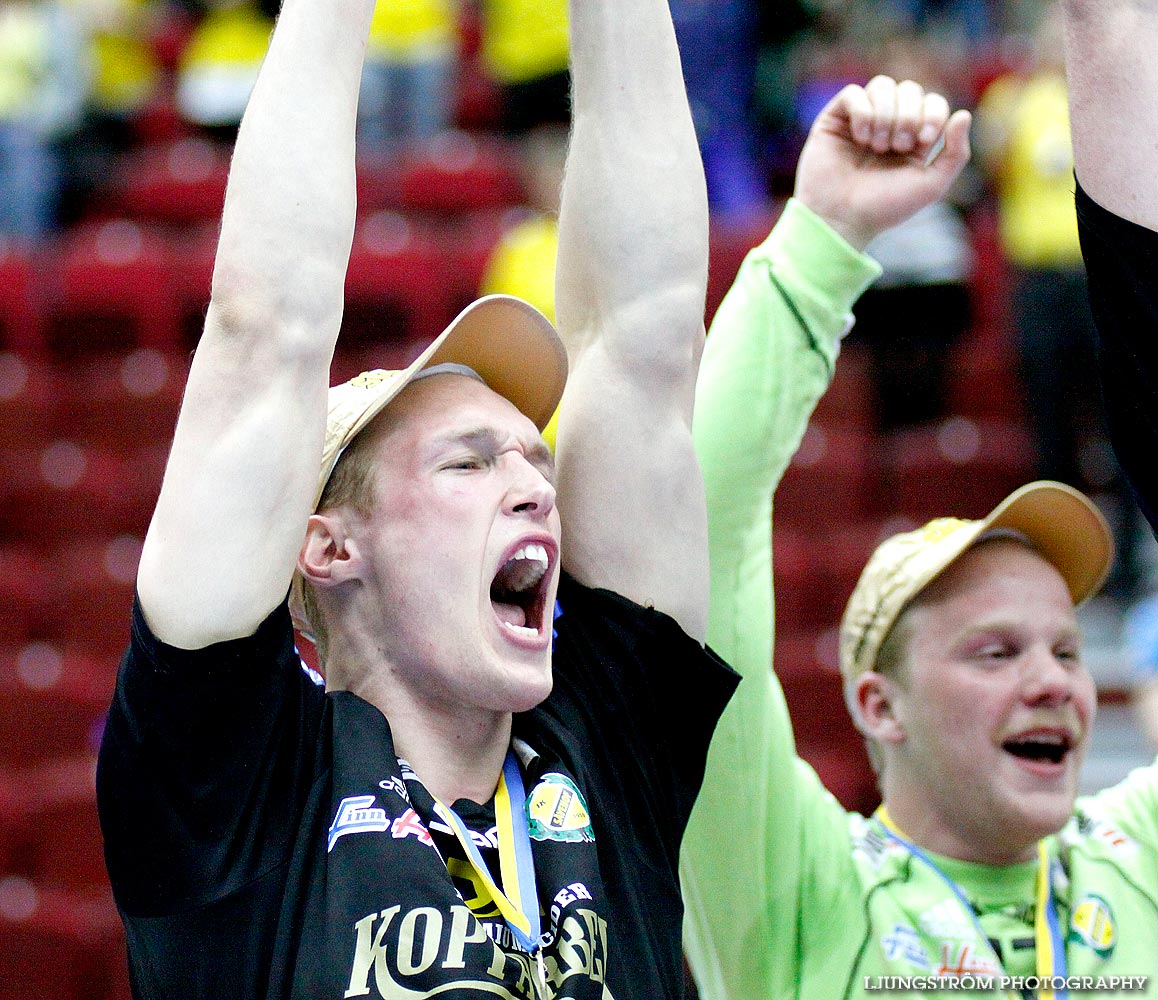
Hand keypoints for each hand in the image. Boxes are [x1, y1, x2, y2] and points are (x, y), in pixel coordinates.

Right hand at [794, 75, 971, 250]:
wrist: (842, 220)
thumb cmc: (884, 207)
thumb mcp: (931, 185)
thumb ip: (956, 154)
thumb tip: (964, 114)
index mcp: (913, 137)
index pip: (932, 102)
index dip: (933, 113)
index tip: (923, 141)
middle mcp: (888, 124)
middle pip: (909, 89)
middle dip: (907, 116)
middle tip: (896, 147)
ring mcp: (861, 119)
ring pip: (882, 85)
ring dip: (885, 114)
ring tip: (876, 145)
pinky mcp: (835, 119)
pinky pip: (854, 93)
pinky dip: (862, 112)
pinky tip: (860, 138)